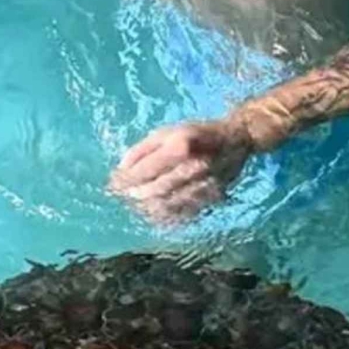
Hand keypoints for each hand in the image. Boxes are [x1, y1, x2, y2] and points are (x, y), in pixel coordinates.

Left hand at [107, 117, 255, 225]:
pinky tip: (156, 211)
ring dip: (147, 207)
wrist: (236, 140)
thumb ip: (140, 150)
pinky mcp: (211, 199)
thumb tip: (120, 171)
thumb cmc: (195, 133)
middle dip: (134, 195)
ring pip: (167, 206)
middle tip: (124, 195)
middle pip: (154, 191)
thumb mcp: (165, 132)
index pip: (144, 171)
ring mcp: (203, 185)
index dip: (124, 180)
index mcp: (179, 147)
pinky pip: (183, 214)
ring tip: (138, 203)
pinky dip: (166, 216)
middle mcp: (192, 168)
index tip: (113, 184)